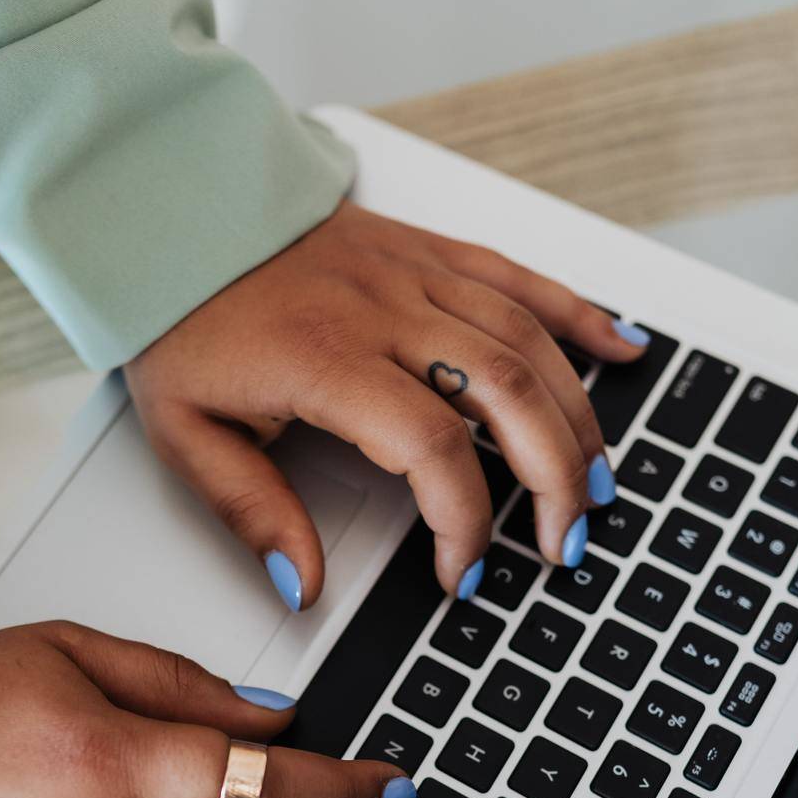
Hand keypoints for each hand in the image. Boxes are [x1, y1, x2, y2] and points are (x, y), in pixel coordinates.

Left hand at [126, 201, 646, 606]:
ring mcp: (417, 274)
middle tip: (563, 540)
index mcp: (328, 361)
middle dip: (554, 478)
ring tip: (597, 482)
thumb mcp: (189, 434)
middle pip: (507, 393)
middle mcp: (387, 312)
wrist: (177, 211)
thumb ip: (253, 513)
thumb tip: (305, 587)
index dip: (462, 521)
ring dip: (577, 416)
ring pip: (529, 341)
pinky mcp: (430, 250)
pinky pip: (522, 277)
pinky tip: (620, 352)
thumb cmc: (183, 319)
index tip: (458, 572)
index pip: (431, 448)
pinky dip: (579, 316)